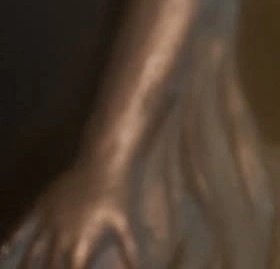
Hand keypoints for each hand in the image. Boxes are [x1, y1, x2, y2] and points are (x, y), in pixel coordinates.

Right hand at [14, 164, 137, 268]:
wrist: (104, 160)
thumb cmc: (116, 192)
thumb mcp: (124, 222)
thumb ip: (128, 250)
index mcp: (81, 240)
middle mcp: (60, 233)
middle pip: (48, 266)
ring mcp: (48, 219)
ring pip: (31, 251)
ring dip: (26, 266)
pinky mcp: (42, 205)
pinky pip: (22, 225)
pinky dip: (13, 239)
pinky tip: (6, 250)